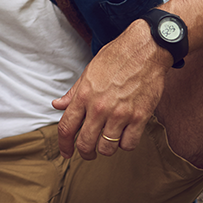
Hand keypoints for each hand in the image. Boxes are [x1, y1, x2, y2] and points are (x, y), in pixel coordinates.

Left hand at [52, 21, 171, 159]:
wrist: (145, 49)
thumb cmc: (117, 57)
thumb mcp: (89, 72)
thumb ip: (73, 93)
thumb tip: (57, 105)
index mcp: (84, 95)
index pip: (66, 128)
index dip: (64, 145)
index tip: (66, 153)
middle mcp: (99, 107)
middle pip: (85, 143)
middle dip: (84, 152)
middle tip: (88, 152)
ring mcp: (120, 114)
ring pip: (107, 148)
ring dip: (105, 148)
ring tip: (108, 140)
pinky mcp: (139, 117)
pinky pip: (128, 144)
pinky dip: (125, 144)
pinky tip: (124, 135)